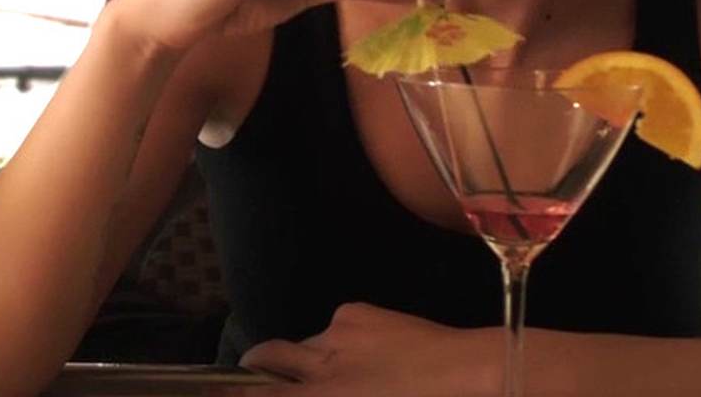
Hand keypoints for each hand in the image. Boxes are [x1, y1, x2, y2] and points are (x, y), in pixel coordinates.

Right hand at [235, 303, 500, 395]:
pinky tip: (371, 355)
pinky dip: (340, 343)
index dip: (233, 388)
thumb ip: (322, 394)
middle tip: (261, 377)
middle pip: (263, 357)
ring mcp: (337, 333)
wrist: (478, 377)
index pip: (260, 390)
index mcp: (324, 395)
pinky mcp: (358, 313)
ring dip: (308, 359)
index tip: (223, 387)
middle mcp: (320, 364)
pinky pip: (334, 328)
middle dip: (256, 367)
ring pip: (302, 343)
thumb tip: (307, 388)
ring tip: (343, 374)